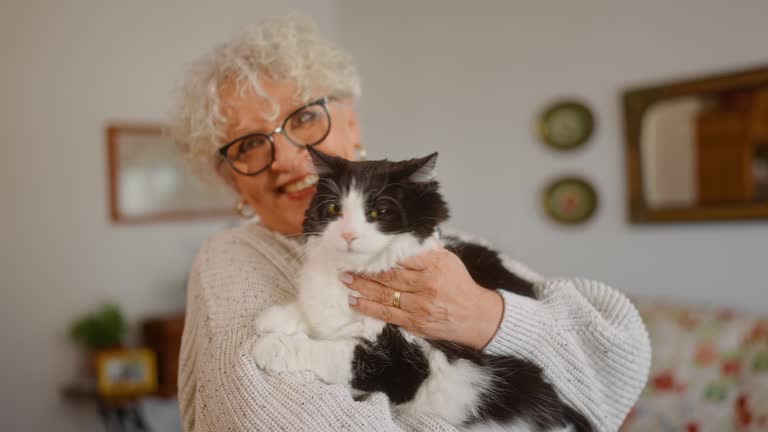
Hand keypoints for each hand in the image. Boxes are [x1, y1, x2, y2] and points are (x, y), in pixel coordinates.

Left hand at [343, 245, 503, 349]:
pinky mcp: (414, 323)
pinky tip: (354, 301)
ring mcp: (419, 305)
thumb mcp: (449, 261)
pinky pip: (386, 314)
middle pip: (389, 275)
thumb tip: (406, 239)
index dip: (379, 253)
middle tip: (347, 264)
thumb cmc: (460, 285)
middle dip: (364, 270)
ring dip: (361, 287)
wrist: (475, 316)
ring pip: (383, 295)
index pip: (402, 256)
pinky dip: (368, 307)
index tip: (363, 249)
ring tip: (345, 280)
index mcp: (435, 265)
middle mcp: (426, 284)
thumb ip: (427, 250)